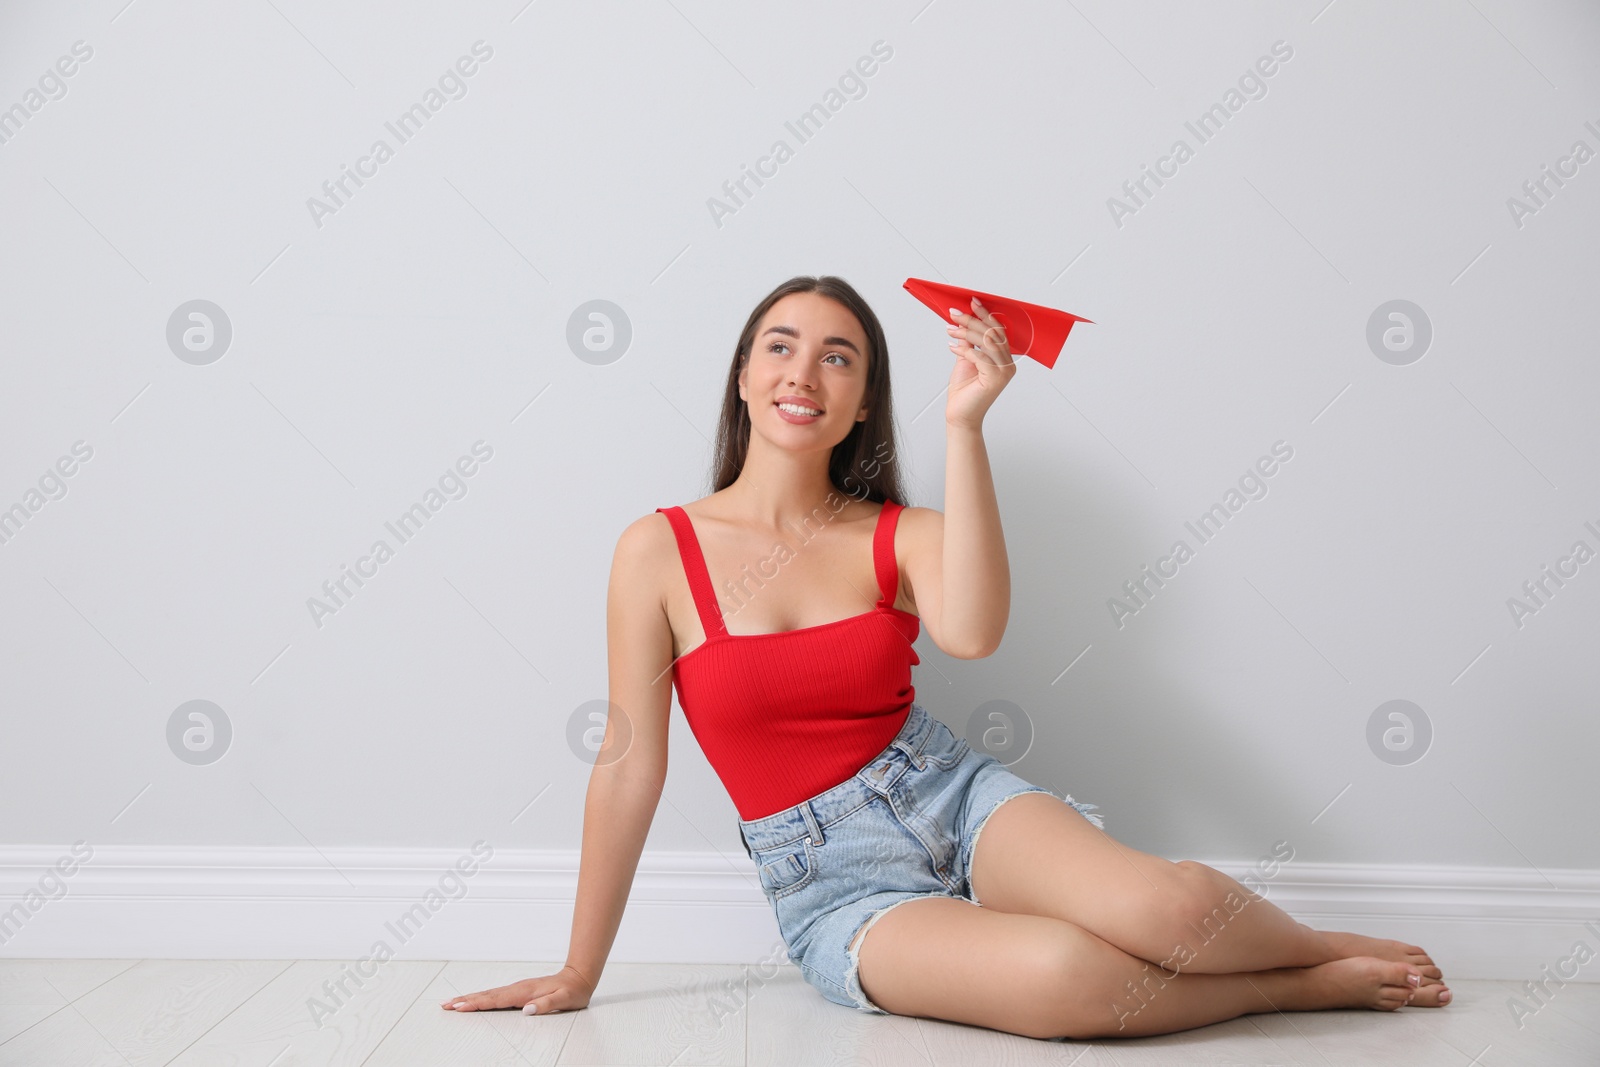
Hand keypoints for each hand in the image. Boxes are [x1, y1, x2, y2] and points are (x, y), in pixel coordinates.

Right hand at [440, 963, 595, 1015]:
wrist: (579, 977)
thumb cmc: (573, 990)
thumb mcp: (564, 999)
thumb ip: (546, 1004)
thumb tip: (526, 1010)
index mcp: (525, 991)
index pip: (496, 999)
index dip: (477, 1003)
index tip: (461, 1006)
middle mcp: (518, 988)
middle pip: (487, 995)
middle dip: (466, 1000)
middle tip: (446, 1004)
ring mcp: (517, 988)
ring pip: (489, 994)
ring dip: (470, 998)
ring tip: (452, 1002)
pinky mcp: (518, 991)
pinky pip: (495, 995)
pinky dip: (481, 997)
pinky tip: (474, 1000)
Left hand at [944, 295, 1016, 429]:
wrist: (960, 415)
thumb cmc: (964, 391)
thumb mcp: (966, 360)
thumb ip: (969, 343)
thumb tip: (964, 322)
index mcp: (1005, 358)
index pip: (997, 331)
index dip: (985, 314)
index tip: (972, 302)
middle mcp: (1008, 364)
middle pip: (992, 334)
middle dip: (972, 320)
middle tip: (955, 313)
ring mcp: (1004, 372)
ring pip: (986, 342)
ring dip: (966, 332)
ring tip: (950, 329)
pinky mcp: (995, 379)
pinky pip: (979, 356)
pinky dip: (965, 350)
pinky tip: (953, 347)